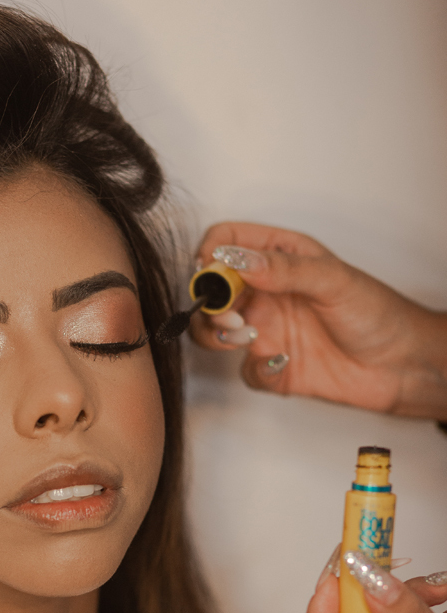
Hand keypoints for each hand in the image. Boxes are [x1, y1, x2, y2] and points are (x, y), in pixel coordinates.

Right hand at [190, 222, 446, 420]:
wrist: (401, 365)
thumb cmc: (377, 313)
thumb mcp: (333, 280)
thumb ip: (283, 269)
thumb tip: (239, 260)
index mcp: (280, 258)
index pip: (226, 241)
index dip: (210, 255)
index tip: (211, 272)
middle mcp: (268, 292)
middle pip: (211, 290)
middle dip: (211, 303)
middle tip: (234, 314)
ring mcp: (267, 330)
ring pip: (215, 332)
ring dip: (219, 335)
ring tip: (249, 337)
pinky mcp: (272, 368)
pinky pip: (244, 371)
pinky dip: (256, 369)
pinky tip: (284, 362)